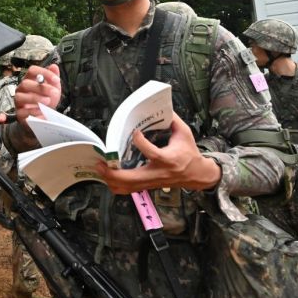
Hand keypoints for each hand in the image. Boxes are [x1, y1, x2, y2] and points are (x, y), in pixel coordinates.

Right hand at [14, 64, 61, 127]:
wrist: (44, 118)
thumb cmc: (46, 101)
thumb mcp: (53, 89)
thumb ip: (53, 78)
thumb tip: (54, 66)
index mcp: (30, 80)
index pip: (32, 71)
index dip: (44, 73)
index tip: (56, 80)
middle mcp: (21, 89)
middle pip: (25, 83)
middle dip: (41, 88)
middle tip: (53, 92)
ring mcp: (18, 101)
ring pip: (20, 97)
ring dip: (36, 98)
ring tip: (48, 102)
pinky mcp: (19, 114)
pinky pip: (23, 111)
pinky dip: (34, 111)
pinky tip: (42, 112)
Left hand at [95, 112, 221, 193]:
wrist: (197, 175)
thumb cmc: (189, 153)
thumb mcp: (184, 133)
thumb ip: (172, 120)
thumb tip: (161, 107)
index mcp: (167, 159)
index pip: (151, 153)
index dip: (140, 142)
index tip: (135, 132)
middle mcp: (157, 173)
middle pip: (132, 178)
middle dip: (113, 173)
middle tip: (101, 162)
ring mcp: (151, 182)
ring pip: (128, 187)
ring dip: (111, 180)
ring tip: (101, 169)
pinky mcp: (148, 186)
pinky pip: (129, 190)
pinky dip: (116, 185)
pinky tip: (108, 176)